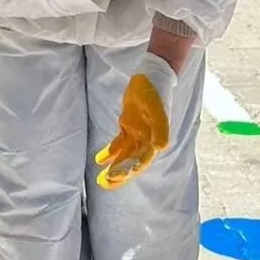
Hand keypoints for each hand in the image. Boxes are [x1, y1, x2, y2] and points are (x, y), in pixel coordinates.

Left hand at [95, 53, 174, 189]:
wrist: (152, 76)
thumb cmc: (154, 92)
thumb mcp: (157, 109)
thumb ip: (160, 128)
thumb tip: (160, 148)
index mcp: (154, 139)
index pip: (141, 160)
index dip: (130, 170)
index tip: (115, 177)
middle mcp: (147, 139)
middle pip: (132, 162)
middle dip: (119, 173)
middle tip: (104, 183)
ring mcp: (137, 133)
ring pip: (125, 155)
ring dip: (114, 167)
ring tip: (100, 179)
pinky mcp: (129, 125)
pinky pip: (119, 143)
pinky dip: (110, 152)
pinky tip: (99, 159)